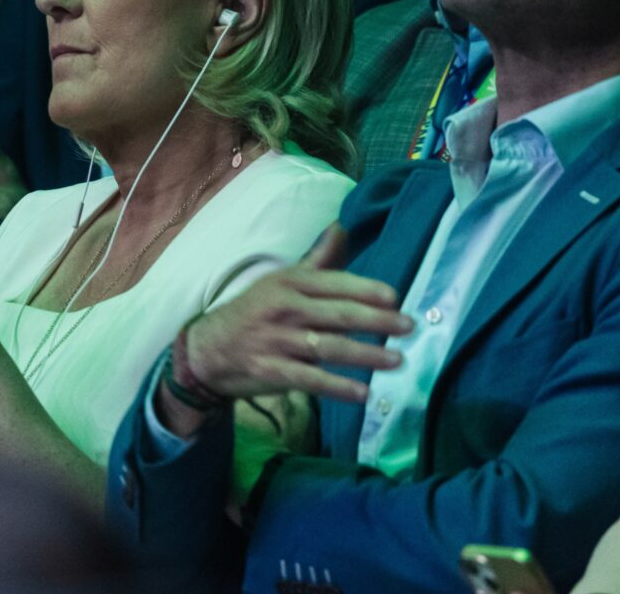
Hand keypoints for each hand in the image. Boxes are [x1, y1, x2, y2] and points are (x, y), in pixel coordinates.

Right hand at [183, 225, 411, 405]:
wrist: (210, 348)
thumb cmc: (256, 311)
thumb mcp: (281, 280)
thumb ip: (316, 260)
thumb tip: (342, 228)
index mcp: (289, 283)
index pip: (334, 284)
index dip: (365, 290)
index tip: (395, 298)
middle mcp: (284, 308)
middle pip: (338, 315)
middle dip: (376, 322)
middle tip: (408, 327)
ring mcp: (277, 340)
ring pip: (329, 347)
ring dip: (366, 355)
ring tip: (397, 361)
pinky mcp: (272, 370)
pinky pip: (310, 379)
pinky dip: (337, 386)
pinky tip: (363, 392)